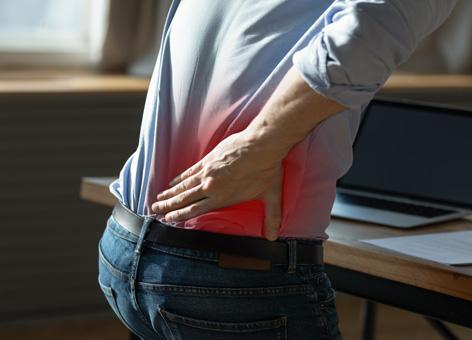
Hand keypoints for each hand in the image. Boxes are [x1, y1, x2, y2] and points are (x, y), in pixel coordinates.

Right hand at [151, 130, 285, 240]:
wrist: (262, 144)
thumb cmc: (267, 170)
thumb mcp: (272, 197)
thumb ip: (271, 218)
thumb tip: (274, 238)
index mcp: (222, 198)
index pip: (195, 210)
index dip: (180, 215)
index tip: (168, 219)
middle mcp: (211, 187)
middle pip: (184, 199)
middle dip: (168, 206)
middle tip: (155, 209)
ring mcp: (207, 172)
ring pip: (184, 186)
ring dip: (170, 193)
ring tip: (159, 197)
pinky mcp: (208, 159)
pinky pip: (189, 171)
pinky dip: (179, 178)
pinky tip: (172, 181)